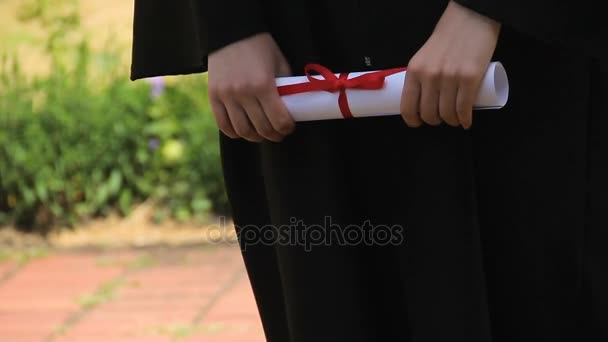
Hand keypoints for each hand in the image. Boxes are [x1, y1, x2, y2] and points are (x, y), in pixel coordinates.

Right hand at [208, 33, 293, 141]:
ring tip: (261, 133)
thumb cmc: (260, 47)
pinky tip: (243, 131)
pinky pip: (223, 125)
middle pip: (262, 128)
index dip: (287, 128)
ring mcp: (226, 96)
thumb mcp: (279, 64)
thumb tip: (292, 109)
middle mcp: (243, 93)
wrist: (231, 33)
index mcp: (263, 85)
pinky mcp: (213, 96)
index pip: (279, 120)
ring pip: (243, 131)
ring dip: (255, 137)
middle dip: (274, 135)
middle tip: (278, 133)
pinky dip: (234, 133)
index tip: (289, 127)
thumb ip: (284, 87)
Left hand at [400, 1, 500, 128]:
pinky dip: (465, 119)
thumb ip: (421, 76)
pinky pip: (464, 108)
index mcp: (414, 71)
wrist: (470, 19)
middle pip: (429, 114)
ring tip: (455, 119)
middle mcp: (429, 76)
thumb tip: (421, 100)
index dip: (413, 120)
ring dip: (452, 121)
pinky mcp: (470, 78)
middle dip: (435, 121)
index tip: (418, 122)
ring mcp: (450, 78)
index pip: (407, 107)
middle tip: (441, 118)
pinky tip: (466, 121)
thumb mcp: (424, 57)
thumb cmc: (447, 38)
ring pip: (447, 114)